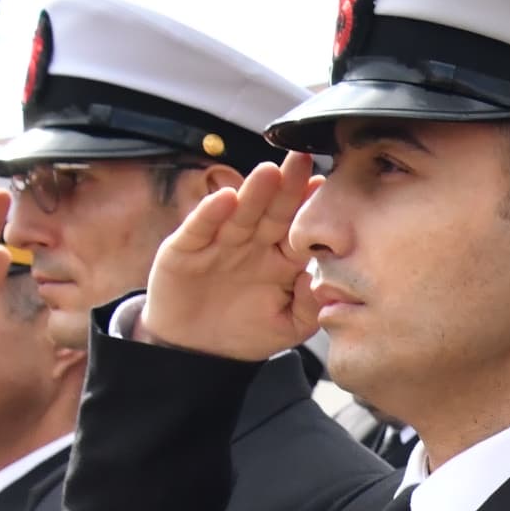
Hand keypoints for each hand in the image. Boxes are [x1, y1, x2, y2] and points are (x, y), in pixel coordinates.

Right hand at [142, 158, 322, 361]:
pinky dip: (210, 213)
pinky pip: (200, 229)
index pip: (299, 229)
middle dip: (287, 186)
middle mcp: (252, 245)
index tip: (324, 188)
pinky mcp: (186, 250)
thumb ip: (308, 308)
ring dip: (253, 193)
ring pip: (240, 214)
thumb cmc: (245, 333)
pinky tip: (225, 199)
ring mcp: (219, 244)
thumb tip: (319, 282)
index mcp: (280, 259)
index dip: (309, 209)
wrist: (195, 350)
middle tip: (302, 160)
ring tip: (268, 172)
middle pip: (272, 211)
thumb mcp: (286, 327)